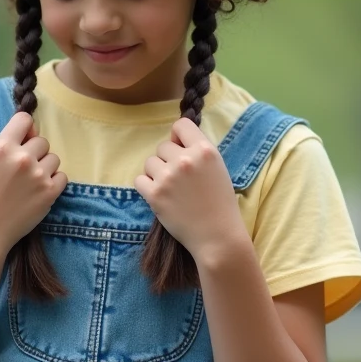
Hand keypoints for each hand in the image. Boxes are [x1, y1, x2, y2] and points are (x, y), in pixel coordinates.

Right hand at [0, 112, 66, 255]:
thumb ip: (8, 146)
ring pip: (54, 158)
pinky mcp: (50, 192)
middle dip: (35, 152)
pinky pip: (62, 176)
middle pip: (42, 141)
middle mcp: (22, 157)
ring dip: (45, 167)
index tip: (24, 139)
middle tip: (23, 170)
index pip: (24, 120)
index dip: (25, 128)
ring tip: (30, 183)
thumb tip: (32, 130)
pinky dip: (53, 182)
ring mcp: (38, 175)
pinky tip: (39, 191)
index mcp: (2, 147)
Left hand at [134, 118, 244, 264]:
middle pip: (162, 146)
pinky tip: (160, 196)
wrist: (218, 236)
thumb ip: (198, 152)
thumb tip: (174, 140)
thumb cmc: (221, 204)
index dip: (179, 137)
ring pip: (150, 163)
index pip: (181, 125)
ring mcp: (168, 177)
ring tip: (171, 189)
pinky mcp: (154, 194)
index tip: (181, 150)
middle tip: (179, 178)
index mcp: (205, 150)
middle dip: (168, 159)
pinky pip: (139, 180)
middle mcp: (185, 159)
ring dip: (156, 173)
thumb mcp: (218, 168)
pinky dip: (147, 187)